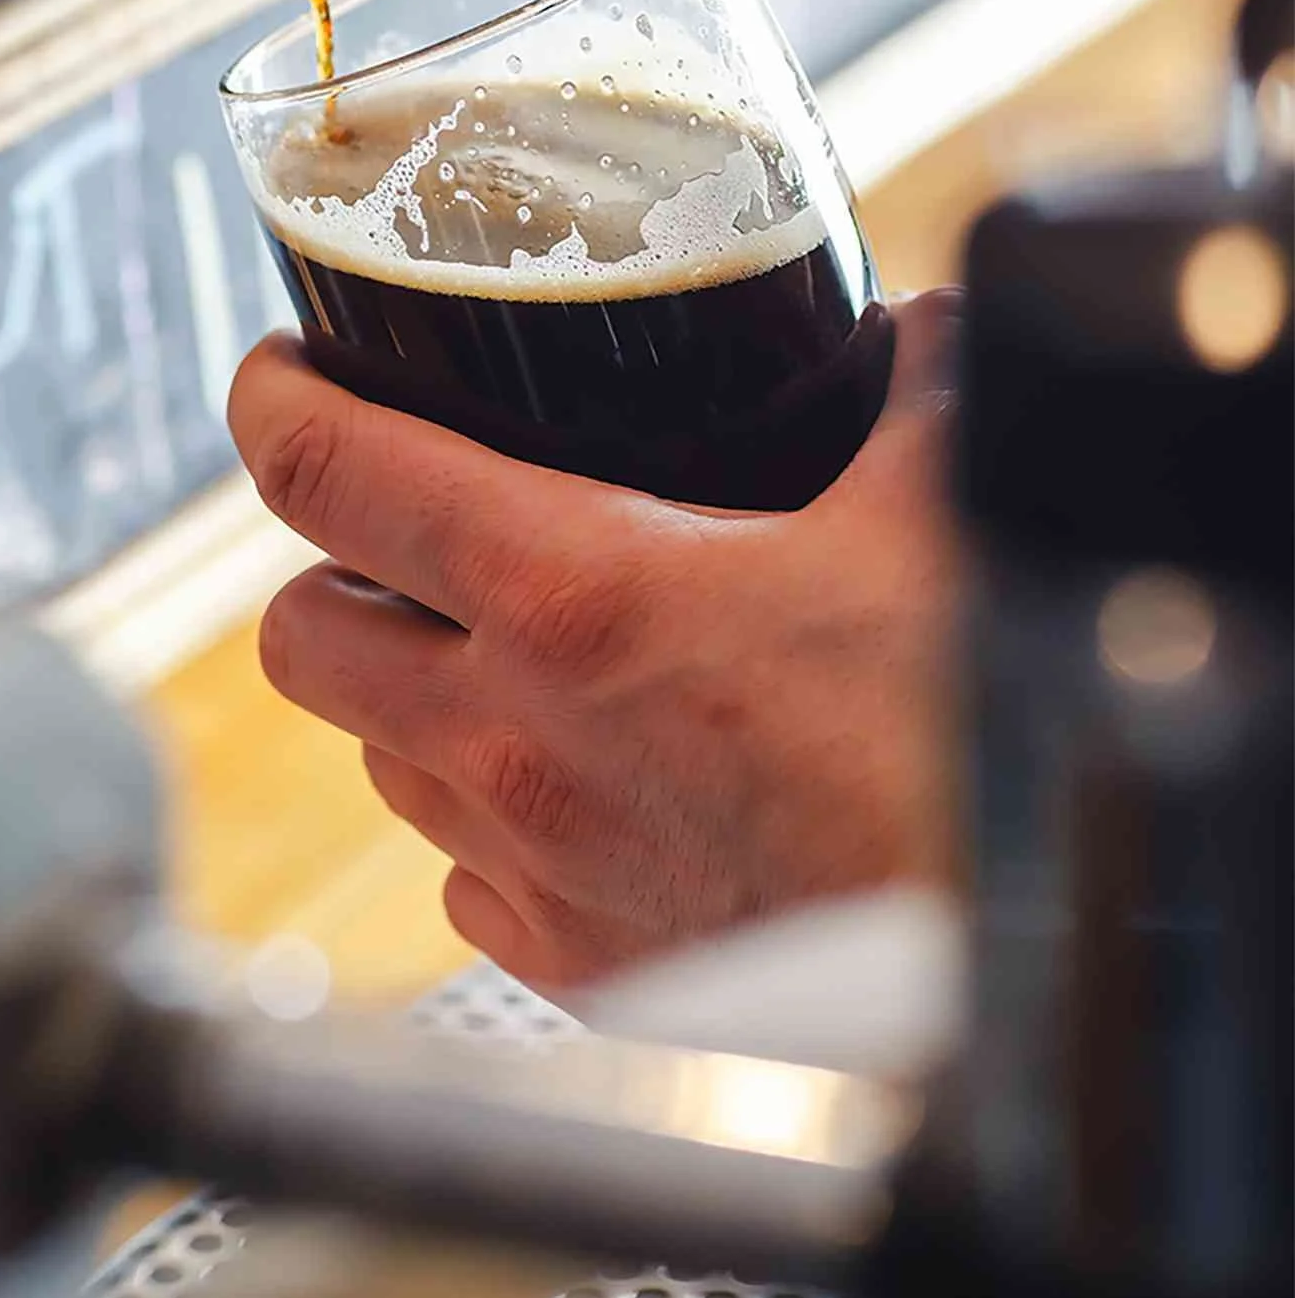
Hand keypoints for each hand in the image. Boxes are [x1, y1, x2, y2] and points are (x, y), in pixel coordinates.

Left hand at [228, 292, 959, 993]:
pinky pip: (463, 878)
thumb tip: (921, 331)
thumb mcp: (938, 508)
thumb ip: (915, 388)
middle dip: (322, 568)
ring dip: (411, 694)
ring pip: (376, 757)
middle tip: (393, 533)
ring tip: (502, 658)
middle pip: (294, 637)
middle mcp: (514, 740)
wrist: (1024, 945)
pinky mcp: (580, 966)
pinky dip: (485, 822)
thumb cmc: (967, 735)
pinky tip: (574, 788)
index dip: (273, 401)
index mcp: (573, 595)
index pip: (329, 474)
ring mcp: (533, 866)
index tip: (279, 371)